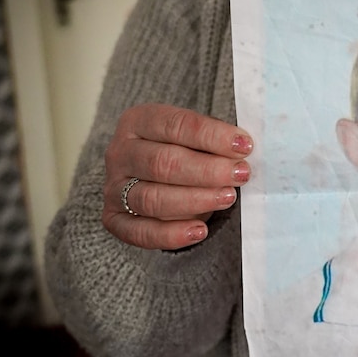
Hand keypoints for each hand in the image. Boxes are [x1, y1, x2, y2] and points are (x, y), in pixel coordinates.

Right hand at [102, 104, 253, 249]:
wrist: (158, 178)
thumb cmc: (185, 152)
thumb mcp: (196, 137)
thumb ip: (215, 141)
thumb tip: (244, 148)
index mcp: (138, 121)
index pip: (176, 125)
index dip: (212, 136)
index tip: (244, 146)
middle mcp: (120, 153)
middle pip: (162, 162)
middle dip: (207, 170)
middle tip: (241, 174)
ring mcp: (113, 188)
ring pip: (152, 199)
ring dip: (195, 200)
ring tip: (227, 198)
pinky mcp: (115, 220)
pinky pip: (140, 232)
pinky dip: (171, 235)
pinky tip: (199, 231)